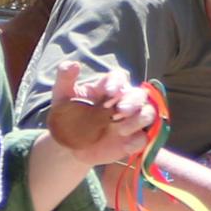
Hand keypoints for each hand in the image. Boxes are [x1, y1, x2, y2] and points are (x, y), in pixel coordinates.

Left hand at [35, 63, 158, 169]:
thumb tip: (73, 64)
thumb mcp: (62, 97)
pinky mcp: (134, 139)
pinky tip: (124, 146)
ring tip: (121, 129)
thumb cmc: (68, 116)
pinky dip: (137, 141)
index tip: (109, 92)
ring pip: (149, 113)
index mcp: (108, 87)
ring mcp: (131, 120)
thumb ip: (65, 78)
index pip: (119, 78)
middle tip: (121, 110)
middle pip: (140, 94)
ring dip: (139, 119)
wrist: (69, 146)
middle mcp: (124, 101)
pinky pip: (144, 137)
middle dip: (133, 101)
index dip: (117, 83)